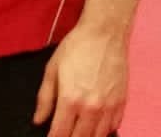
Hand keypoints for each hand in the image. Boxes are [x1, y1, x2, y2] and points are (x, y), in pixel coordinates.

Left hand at [34, 19, 128, 136]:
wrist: (104, 34)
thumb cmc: (76, 48)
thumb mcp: (52, 70)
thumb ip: (44, 98)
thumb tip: (38, 119)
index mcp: (70, 100)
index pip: (60, 133)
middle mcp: (91, 108)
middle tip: (64, 134)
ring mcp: (109, 107)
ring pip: (98, 136)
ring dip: (87, 136)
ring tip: (78, 131)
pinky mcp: (122, 103)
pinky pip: (113, 126)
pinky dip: (104, 130)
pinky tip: (96, 125)